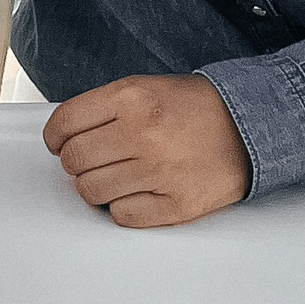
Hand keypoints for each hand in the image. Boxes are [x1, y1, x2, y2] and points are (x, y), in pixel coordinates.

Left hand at [43, 74, 251, 228]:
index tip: (58, 143)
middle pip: (74, 160)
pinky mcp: (176, 204)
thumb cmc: (194, 107)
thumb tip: (64, 137)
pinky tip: (137, 191)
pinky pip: (122, 216)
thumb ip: (104, 108)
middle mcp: (143, 132)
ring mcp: (160, 171)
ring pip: (92, 191)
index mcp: (132, 97)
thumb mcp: (145, 87)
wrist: (249, 125)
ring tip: (116, 175)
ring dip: (97, 186)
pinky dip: (123, 207)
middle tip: (92, 160)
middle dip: (76, 162)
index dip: (55, 137)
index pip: (65, 123)